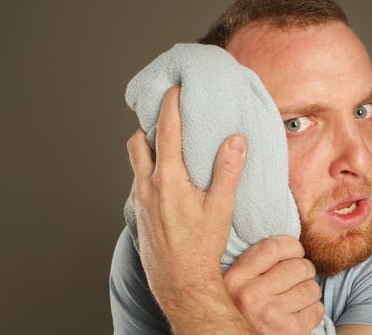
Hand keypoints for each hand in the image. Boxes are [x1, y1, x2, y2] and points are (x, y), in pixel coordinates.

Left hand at [126, 85, 247, 309]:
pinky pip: (137, 182)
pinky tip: (163, 180)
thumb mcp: (221, 207)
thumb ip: (228, 170)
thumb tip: (236, 140)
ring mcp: (138, 200)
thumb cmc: (201, 246)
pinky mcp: (136, 213)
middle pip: (137, 142)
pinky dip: (147, 172)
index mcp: (168, 179)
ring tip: (164, 145)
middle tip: (164, 117)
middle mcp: (147, 185)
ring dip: (146, 149)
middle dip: (148, 125)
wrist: (178, 281)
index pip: (166, 131)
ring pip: (135, 162)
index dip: (169, 105)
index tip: (173, 89)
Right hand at [223, 236, 324, 334]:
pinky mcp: (290, 330)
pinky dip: (312, 310)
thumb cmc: (245, 309)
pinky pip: (317, 309)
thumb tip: (290, 241)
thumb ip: (254, 261)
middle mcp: (251, 296)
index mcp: (236, 278)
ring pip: (312, 288)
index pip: (274, 247)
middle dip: (304, 270)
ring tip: (295, 298)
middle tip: (296, 278)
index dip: (292, 246)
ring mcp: (271, 314)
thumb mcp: (237, 282)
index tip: (294, 252)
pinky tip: (298, 313)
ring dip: (308, 291)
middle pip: (299, 266)